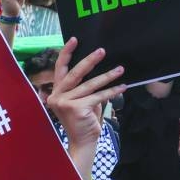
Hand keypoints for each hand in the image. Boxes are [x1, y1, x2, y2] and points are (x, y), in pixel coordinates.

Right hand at [48, 38, 126, 179]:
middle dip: (90, 61)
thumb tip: (100, 68)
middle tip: (102, 51)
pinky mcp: (76, 108)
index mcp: (56, 91)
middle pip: (75, 74)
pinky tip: (123, 86)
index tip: (75, 39)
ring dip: (108, 76)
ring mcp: (64, 102)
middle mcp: (56, 96)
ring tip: (121, 69)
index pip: (60, 69)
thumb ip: (85, 87)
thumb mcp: (83, 100)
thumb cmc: (85, 119)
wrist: (83, 141)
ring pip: (90, 85)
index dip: (66, 53)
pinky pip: (99, 96)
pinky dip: (112, 91)